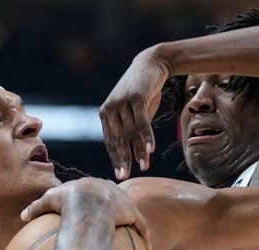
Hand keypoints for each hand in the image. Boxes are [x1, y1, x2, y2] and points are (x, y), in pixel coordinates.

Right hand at [20, 177, 150, 244]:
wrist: (87, 203)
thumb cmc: (67, 201)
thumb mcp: (48, 202)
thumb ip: (36, 208)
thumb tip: (22, 217)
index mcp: (93, 185)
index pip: (96, 190)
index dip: (96, 197)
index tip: (95, 204)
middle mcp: (112, 190)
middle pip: (116, 198)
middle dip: (116, 205)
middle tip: (115, 216)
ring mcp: (124, 202)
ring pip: (131, 211)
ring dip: (133, 220)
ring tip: (135, 231)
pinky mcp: (133, 214)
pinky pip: (141, 226)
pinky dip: (145, 235)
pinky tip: (149, 247)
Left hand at [100, 47, 168, 178]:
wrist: (152, 65)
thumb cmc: (144, 92)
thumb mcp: (136, 113)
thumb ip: (134, 132)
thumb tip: (139, 158)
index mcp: (106, 114)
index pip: (110, 142)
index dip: (115, 159)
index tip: (121, 174)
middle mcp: (110, 109)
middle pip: (117, 140)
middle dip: (122, 159)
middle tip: (125, 176)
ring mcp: (121, 103)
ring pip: (130, 133)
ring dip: (138, 151)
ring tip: (144, 166)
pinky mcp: (135, 98)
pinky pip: (141, 122)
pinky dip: (146, 137)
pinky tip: (150, 150)